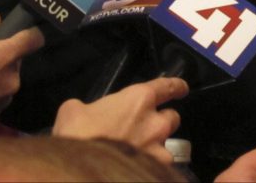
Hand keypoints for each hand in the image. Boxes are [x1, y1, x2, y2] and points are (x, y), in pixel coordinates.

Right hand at [52, 77, 188, 166]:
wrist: (80, 170)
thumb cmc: (77, 135)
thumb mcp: (73, 110)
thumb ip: (88, 106)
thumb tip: (84, 111)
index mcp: (139, 99)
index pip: (168, 86)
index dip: (176, 86)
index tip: (181, 88)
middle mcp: (156, 122)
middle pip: (172, 117)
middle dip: (162, 121)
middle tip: (147, 128)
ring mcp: (159, 148)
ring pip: (168, 143)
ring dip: (157, 145)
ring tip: (141, 152)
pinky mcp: (158, 169)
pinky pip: (161, 165)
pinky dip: (153, 165)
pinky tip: (138, 167)